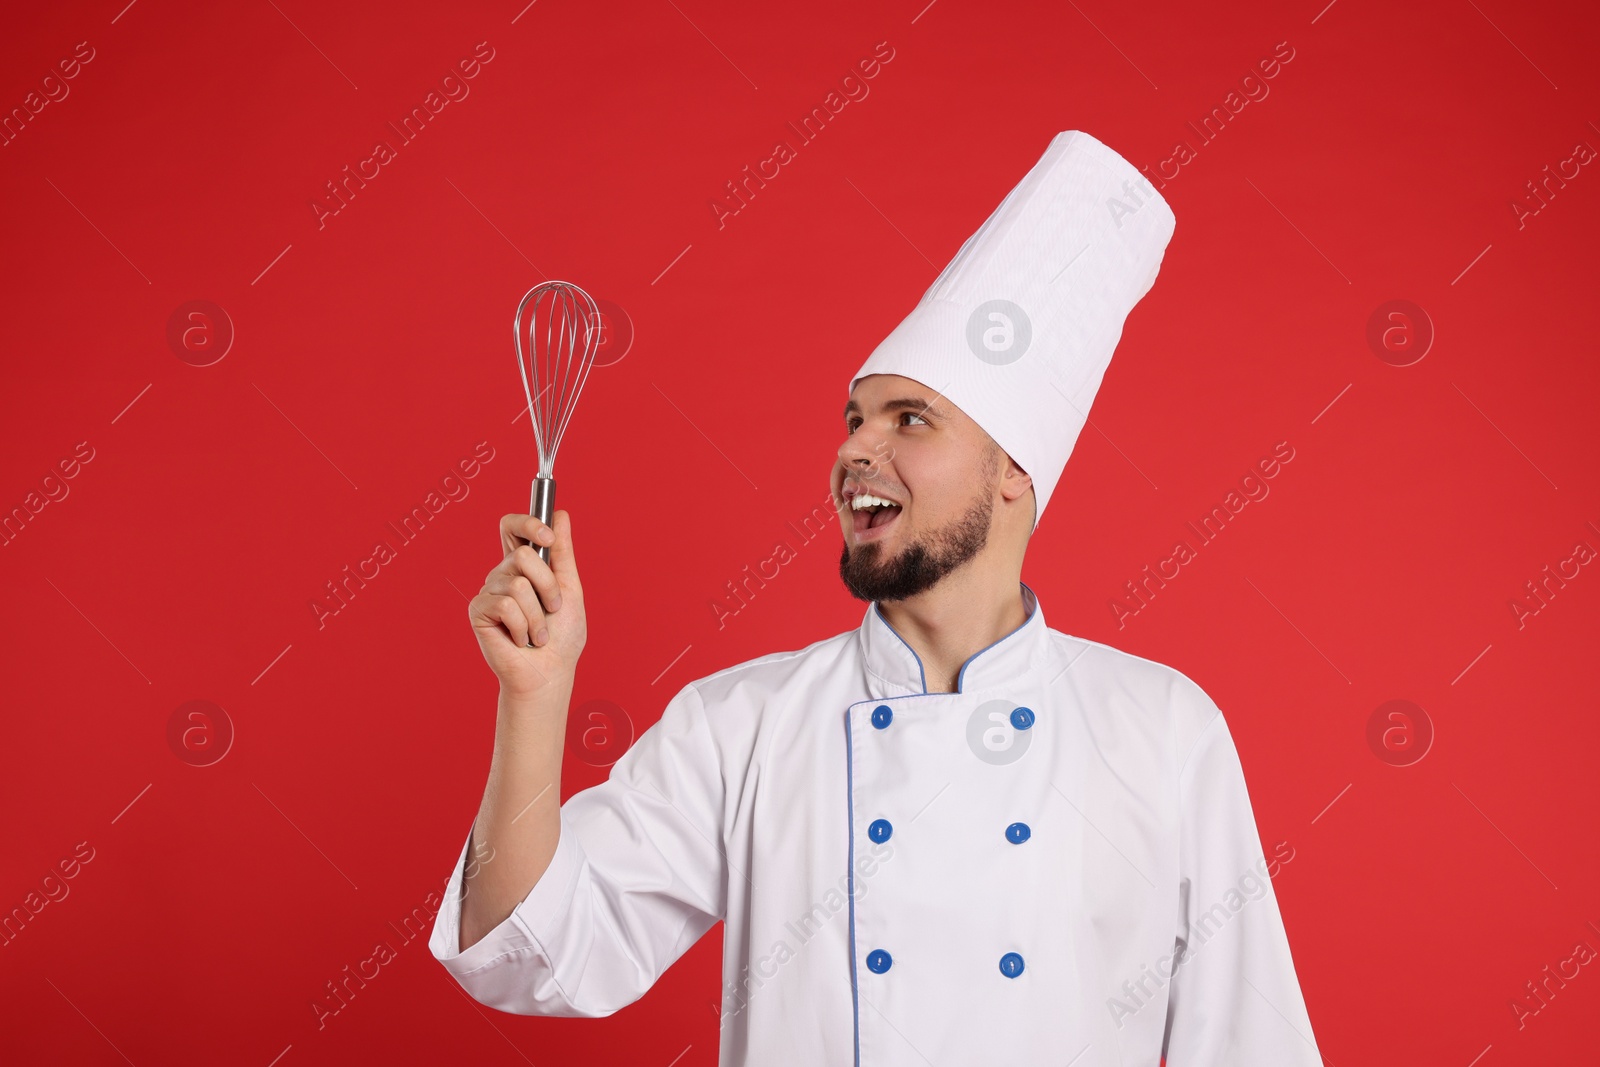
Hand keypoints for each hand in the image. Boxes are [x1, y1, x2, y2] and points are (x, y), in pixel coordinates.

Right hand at [468, 510, 585, 697]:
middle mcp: (503, 574)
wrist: (550, 673)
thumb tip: (560, 514)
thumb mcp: (569, 589)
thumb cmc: (562, 636)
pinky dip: (523, 626)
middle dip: (548, 585)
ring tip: (537, 632)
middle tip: (552, 609)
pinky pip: (505, 605)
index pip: (513, 527)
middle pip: (522, 554)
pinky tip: (520, 640)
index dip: (527, 522)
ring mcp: (488, 591)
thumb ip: (563, 553)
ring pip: (518, 583)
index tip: (548, 535)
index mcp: (524, 565)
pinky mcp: (478, 611)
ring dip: (538, 614)